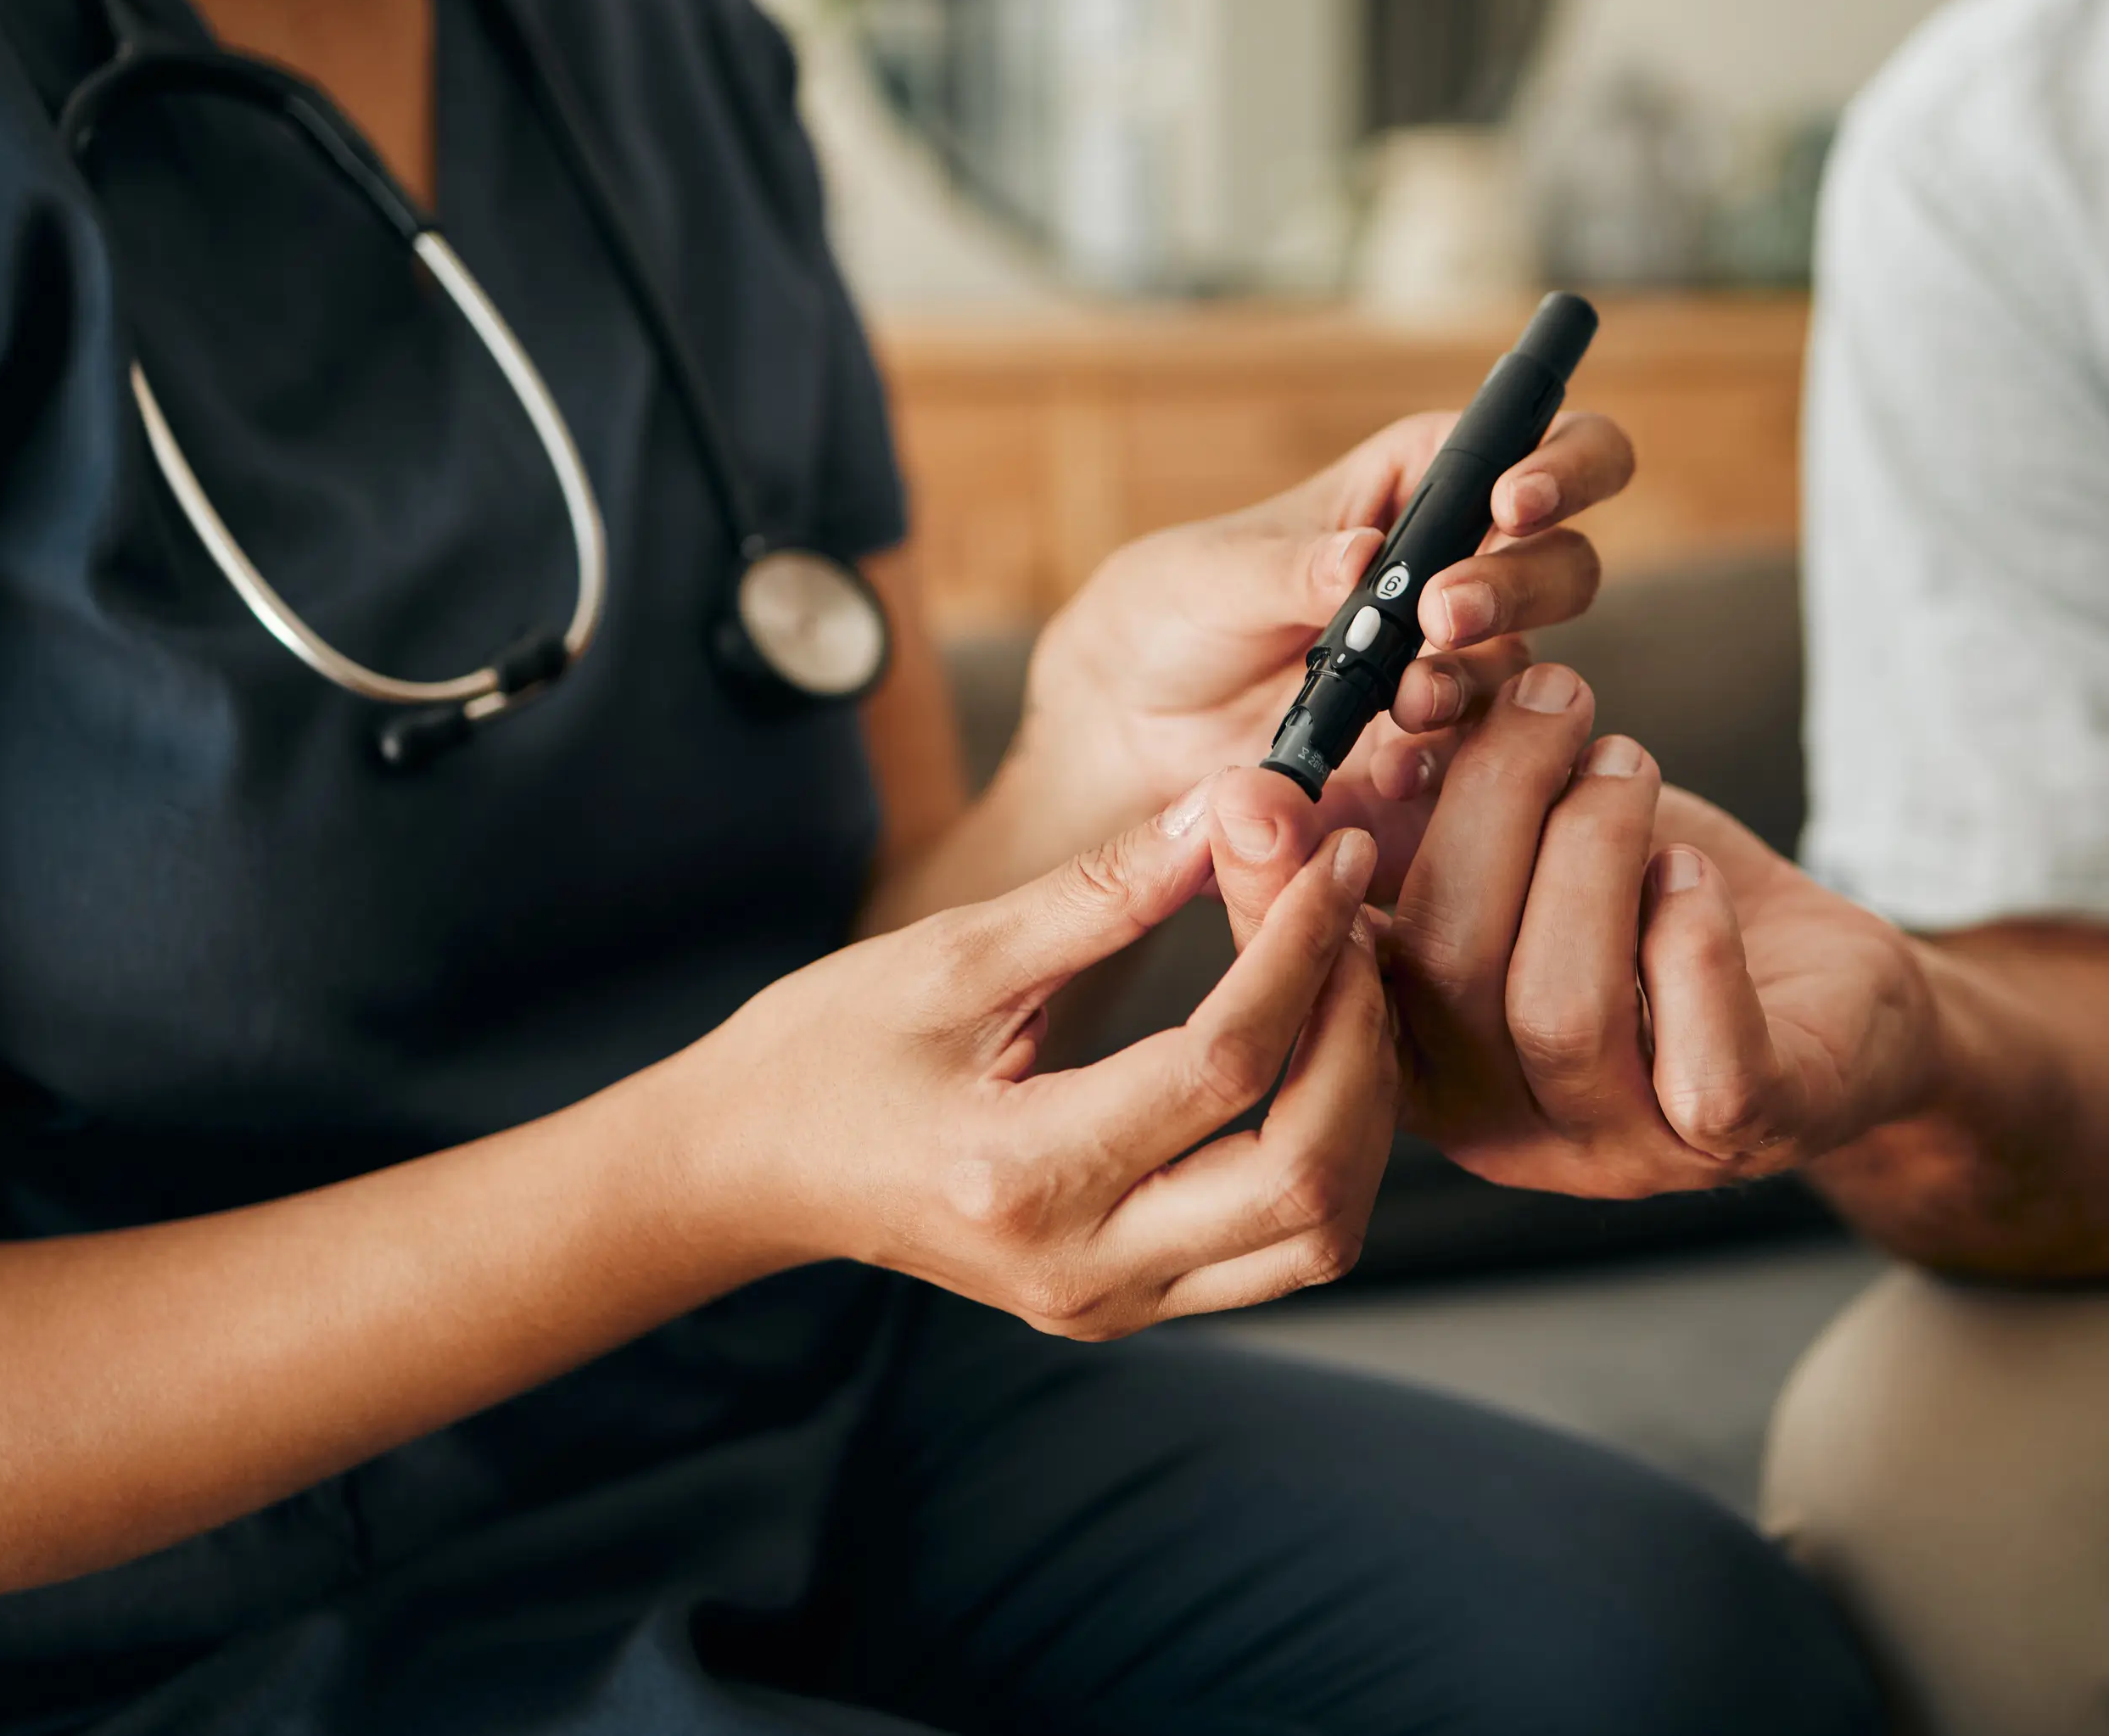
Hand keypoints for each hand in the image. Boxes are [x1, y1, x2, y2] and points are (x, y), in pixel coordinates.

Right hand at [698, 774, 1394, 1336]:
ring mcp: (1111, 1301)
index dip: (1297, 949)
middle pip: (1301, 1179)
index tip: (1332, 857)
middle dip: (1355, 1040)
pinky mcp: (1130, 1300)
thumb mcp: (951, 955)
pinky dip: (1324, 1152)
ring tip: (1342, 988)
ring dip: (1358, 1108)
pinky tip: (1311, 1056)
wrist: (750, 1171)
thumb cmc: (828, 1054)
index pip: (1220, 1066)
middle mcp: (1079, 1266)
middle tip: (1353, 926)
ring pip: (1314, 1237)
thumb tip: (1226, 808)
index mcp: (1019, 1177)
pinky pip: (1277, 1248)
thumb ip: (1099, 891)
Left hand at [1007, 411, 1636, 864]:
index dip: (1559, 462)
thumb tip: (1365, 558)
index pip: (1533, 441)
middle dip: (1522, 584)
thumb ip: (1292, 566)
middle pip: (1563, 560)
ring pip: (1531, 664)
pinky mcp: (1434, 752)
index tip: (1512, 502)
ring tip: (1405, 700)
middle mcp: (1458, 569)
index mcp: (1416, 481)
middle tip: (1445, 615)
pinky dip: (1447, 762)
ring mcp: (1454, 666)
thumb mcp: (1212, 575)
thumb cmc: (1170, 611)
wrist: (1125, 730)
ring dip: (1475, 677)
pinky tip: (1392, 767)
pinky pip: (1478, 758)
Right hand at [1202, 685, 1940, 1199]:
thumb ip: (1418, 812)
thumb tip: (1315, 751)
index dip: (1279, 895)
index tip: (1269, 784)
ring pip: (1561, 1011)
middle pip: (1445, 970)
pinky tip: (1691, 875)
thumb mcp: (1521, 846)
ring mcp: (1617, 1145)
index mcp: (1410, 1053)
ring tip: (1626, 763)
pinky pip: (1705, 1064)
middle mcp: (1494, 1123)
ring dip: (1594, 849)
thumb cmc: (1653, 906)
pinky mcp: (1740, 1134)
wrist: (1825, 994)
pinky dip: (1693, 942)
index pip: (1313, 991)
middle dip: (1494, 801)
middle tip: (1552, 694)